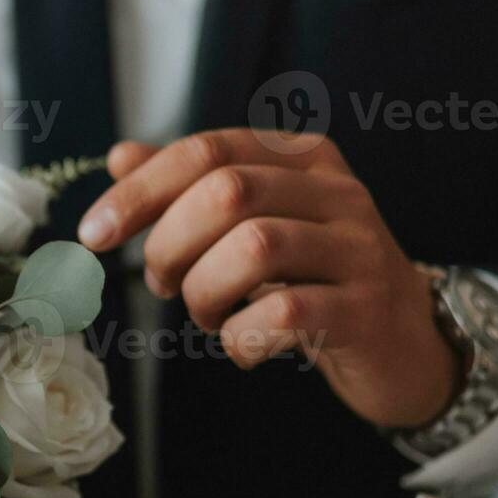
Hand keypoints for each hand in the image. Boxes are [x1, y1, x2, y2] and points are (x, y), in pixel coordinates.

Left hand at [78, 129, 463, 428]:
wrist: (402, 341)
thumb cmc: (311, 277)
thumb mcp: (253, 221)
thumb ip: (188, 187)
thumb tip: (121, 157)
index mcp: (300, 157)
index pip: (206, 151)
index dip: (140, 191)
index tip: (94, 234)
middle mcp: (336, 192)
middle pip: (226, 193)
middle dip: (170, 244)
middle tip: (164, 283)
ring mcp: (358, 249)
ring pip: (255, 248)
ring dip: (205, 292)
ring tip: (206, 315)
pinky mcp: (367, 310)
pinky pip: (286, 314)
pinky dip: (242, 337)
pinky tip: (243, 346)